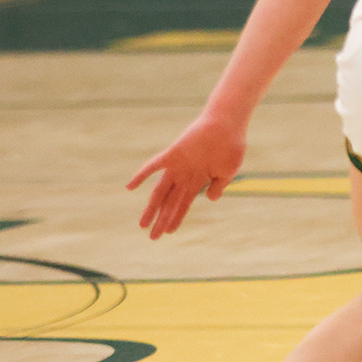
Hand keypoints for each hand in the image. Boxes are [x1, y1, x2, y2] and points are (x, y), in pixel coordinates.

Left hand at [126, 111, 246, 238]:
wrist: (228, 124)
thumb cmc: (231, 146)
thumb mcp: (229, 171)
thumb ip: (219, 186)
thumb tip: (210, 199)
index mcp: (198, 181)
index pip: (183, 204)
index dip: (176, 218)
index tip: (169, 232)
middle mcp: (184, 176)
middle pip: (169, 202)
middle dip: (162, 220)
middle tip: (153, 237)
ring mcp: (177, 166)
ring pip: (160, 191)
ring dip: (152, 208)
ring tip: (143, 225)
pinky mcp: (173, 154)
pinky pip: (153, 166)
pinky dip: (141, 175)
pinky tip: (130, 187)